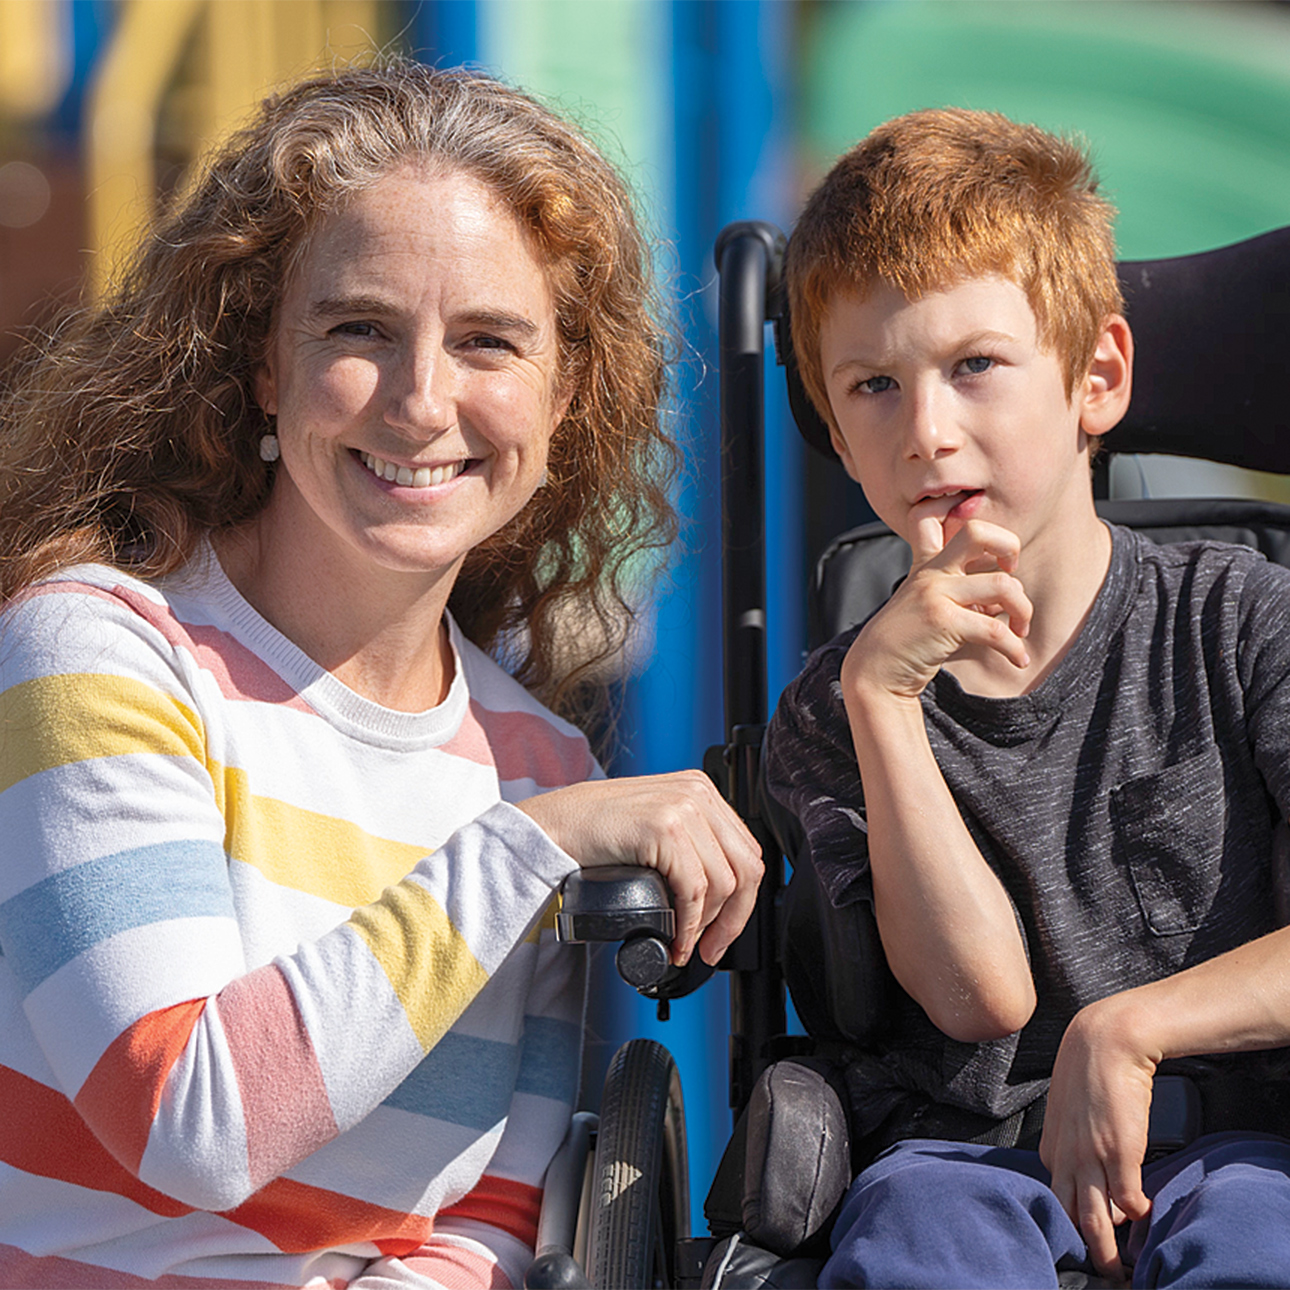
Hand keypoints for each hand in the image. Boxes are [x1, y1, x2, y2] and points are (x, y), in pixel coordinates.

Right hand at [517, 771, 763, 966]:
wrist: (550, 826)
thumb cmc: (592, 832)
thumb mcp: (654, 827)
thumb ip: (688, 844)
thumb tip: (716, 896)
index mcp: (701, 791)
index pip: (746, 852)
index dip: (742, 901)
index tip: (724, 930)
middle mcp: (698, 793)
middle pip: (746, 868)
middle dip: (734, 919)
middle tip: (712, 948)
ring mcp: (683, 807)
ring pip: (724, 883)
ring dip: (707, 926)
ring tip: (686, 944)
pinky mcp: (664, 827)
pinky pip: (694, 889)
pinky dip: (689, 923)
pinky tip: (675, 938)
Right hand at [842, 516, 1031, 701]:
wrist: (875, 672)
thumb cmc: (907, 640)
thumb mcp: (925, 602)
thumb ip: (960, 588)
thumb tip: (1007, 590)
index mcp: (926, 564)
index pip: (929, 515)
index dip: (957, 509)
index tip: (988, 546)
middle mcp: (931, 572)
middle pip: (977, 532)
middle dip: (1009, 546)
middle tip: (1011, 572)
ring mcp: (935, 594)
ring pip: (1003, 585)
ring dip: (1023, 610)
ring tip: (1020, 630)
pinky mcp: (943, 622)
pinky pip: (995, 630)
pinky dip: (1015, 647)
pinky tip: (1018, 658)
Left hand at [1040, 999, 1155, 1283]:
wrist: (1105, 1040)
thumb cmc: (1088, 1070)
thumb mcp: (1068, 1108)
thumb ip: (1069, 1137)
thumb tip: (1082, 1163)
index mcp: (1051, 1147)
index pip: (1055, 1197)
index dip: (1070, 1219)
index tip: (1083, 1236)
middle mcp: (1066, 1156)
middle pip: (1069, 1215)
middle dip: (1082, 1247)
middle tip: (1097, 1270)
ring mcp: (1091, 1156)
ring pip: (1093, 1217)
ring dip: (1106, 1249)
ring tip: (1117, 1270)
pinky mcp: (1119, 1151)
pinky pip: (1127, 1198)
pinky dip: (1135, 1214)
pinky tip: (1144, 1219)